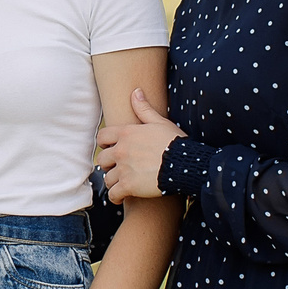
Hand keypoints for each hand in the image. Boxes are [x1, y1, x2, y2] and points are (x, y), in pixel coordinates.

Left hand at [98, 88, 181, 202]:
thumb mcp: (160, 122)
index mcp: (126, 133)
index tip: (112, 150)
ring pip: (107, 178)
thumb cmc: (175, 142)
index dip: (105, 145)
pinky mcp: (128, 186)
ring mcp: (124, 169)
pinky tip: (122, 197)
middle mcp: (121, 150)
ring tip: (122, 183)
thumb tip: (136, 91)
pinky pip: (113, 194)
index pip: (101, 138)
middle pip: (102, 159)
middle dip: (109, 165)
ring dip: (114, 182)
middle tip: (119, 168)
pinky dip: (116, 197)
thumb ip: (144, 109)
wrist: (186, 164)